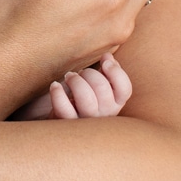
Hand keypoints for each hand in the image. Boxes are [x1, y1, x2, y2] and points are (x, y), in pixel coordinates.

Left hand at [14, 52, 131, 119]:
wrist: (55, 116)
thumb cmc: (79, 95)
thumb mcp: (96, 83)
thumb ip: (106, 71)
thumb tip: (108, 56)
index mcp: (115, 103)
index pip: (125, 90)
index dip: (116, 73)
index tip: (104, 61)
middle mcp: (104, 115)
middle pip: (103, 90)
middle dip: (90, 74)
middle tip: (79, 72)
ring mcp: (85, 121)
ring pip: (87, 101)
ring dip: (76, 82)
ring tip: (68, 76)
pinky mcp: (66, 124)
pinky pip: (64, 109)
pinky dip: (58, 93)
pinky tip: (55, 86)